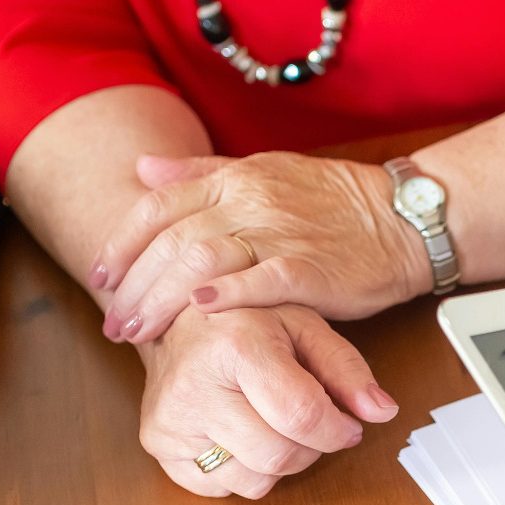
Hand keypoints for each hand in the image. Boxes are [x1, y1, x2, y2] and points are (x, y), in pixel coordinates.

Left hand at [90, 152, 429, 343]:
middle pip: (172, 240)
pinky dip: (228, 295)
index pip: (158, 206)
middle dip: (135, 285)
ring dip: (164, 299)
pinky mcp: (311, 268)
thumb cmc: (338, 205)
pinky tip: (201, 312)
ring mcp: (280, 233)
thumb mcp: (266, 172)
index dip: (122, 243)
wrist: (402, 220)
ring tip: (141, 332)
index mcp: (234, 178)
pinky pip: (262, 280)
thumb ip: (204, 173)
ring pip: (203, 260)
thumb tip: (145, 172)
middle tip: (115, 322)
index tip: (101, 278)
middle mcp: (250, 201)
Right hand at [137, 303, 398, 498]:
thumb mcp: (304, 327)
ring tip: (273, 425)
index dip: (337, 430)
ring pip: (254, 480)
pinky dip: (245, 470)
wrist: (175, 320)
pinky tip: (241, 433)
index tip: (347, 426)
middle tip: (311, 426)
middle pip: (279, 455)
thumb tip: (383, 411)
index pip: (302, 415)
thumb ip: (347, 369)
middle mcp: (194, 387)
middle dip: (311, 448)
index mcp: (236, 347)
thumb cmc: (247, 322)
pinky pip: (222, 487)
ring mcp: (170, 421)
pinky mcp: (158, 445)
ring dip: (280, 463)